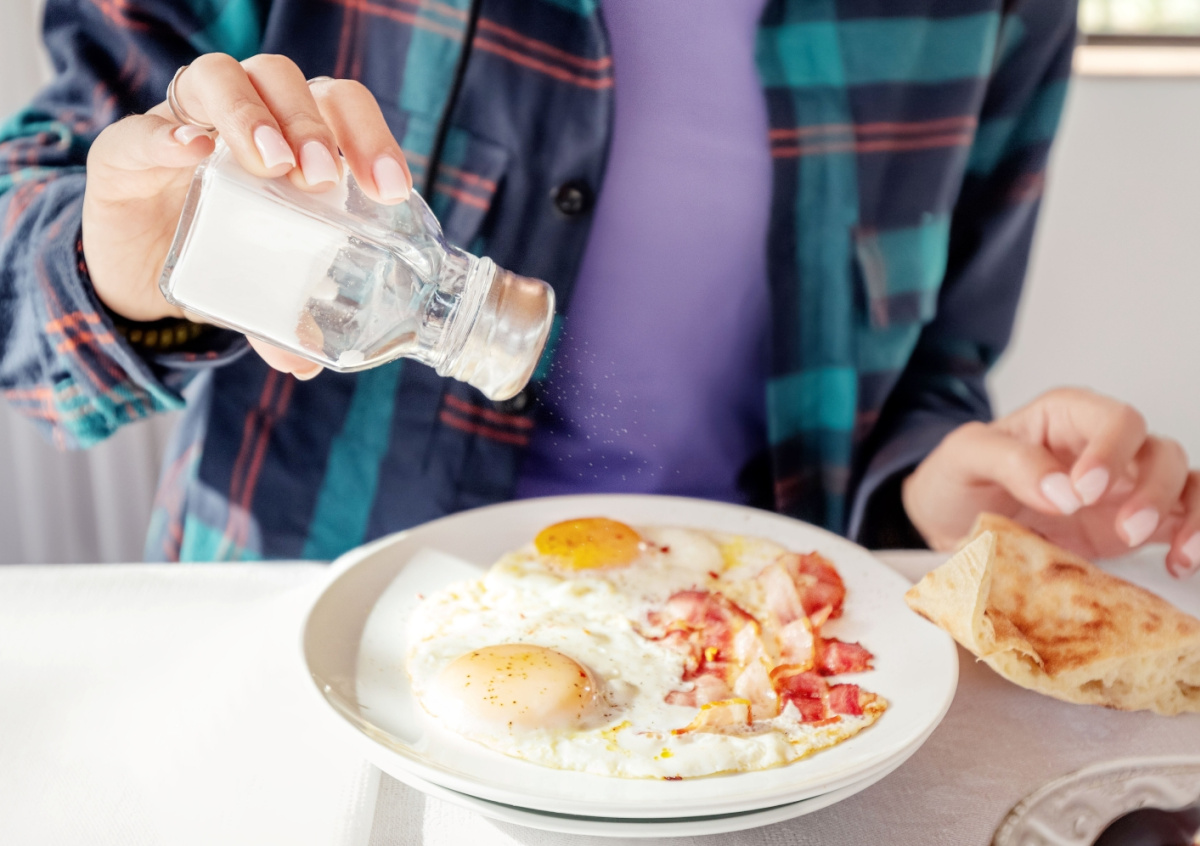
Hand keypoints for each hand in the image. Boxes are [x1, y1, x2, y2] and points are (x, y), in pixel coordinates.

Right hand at [80, 53, 413, 378]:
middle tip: (322, 178)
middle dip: (311, 123)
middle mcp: (242, 115)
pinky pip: (142, 127)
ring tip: (272, 165)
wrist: (135, 265)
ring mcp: (181, 124)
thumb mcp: (260, 285)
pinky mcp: (124, 150)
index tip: (392, 189)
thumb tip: (305, 364)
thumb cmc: (220, 254)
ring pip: (219, 77)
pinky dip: (170, 135)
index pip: (339, 106)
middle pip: (282, 79)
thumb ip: (282, 318)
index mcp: (291, 136)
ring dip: (252, 115)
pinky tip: (194, 154)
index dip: (371, 135)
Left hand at [902, 388, 1199, 576]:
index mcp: (1067, 417)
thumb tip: (1063, 490)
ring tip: (1178, 553)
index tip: (1085, 490)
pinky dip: (1193, 537)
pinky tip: (1180, 564)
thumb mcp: (964, 457)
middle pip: (1159, 451)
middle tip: (1125, 530)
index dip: (1112, 451)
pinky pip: (1182, 521)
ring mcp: (1124, 486)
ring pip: (1184, 483)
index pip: (1114, 419)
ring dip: (1191, 514)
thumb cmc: (958, 478)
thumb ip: (1010, 461)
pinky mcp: (1134, 525)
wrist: (949, 522)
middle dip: (1152, 490)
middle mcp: (1104, 446)